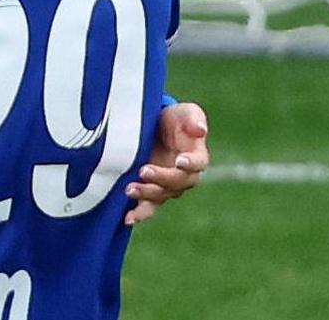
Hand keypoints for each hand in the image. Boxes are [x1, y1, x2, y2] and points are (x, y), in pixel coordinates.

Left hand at [125, 101, 209, 224]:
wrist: (153, 125)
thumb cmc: (174, 117)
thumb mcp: (185, 111)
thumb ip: (193, 118)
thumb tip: (200, 130)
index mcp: (197, 156)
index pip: (199, 163)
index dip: (191, 164)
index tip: (179, 161)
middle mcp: (184, 175)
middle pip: (177, 183)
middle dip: (161, 179)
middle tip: (143, 170)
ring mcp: (167, 184)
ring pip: (161, 196)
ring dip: (146, 195)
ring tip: (130, 189)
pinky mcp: (151, 189)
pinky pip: (148, 206)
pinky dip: (139, 213)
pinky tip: (128, 218)